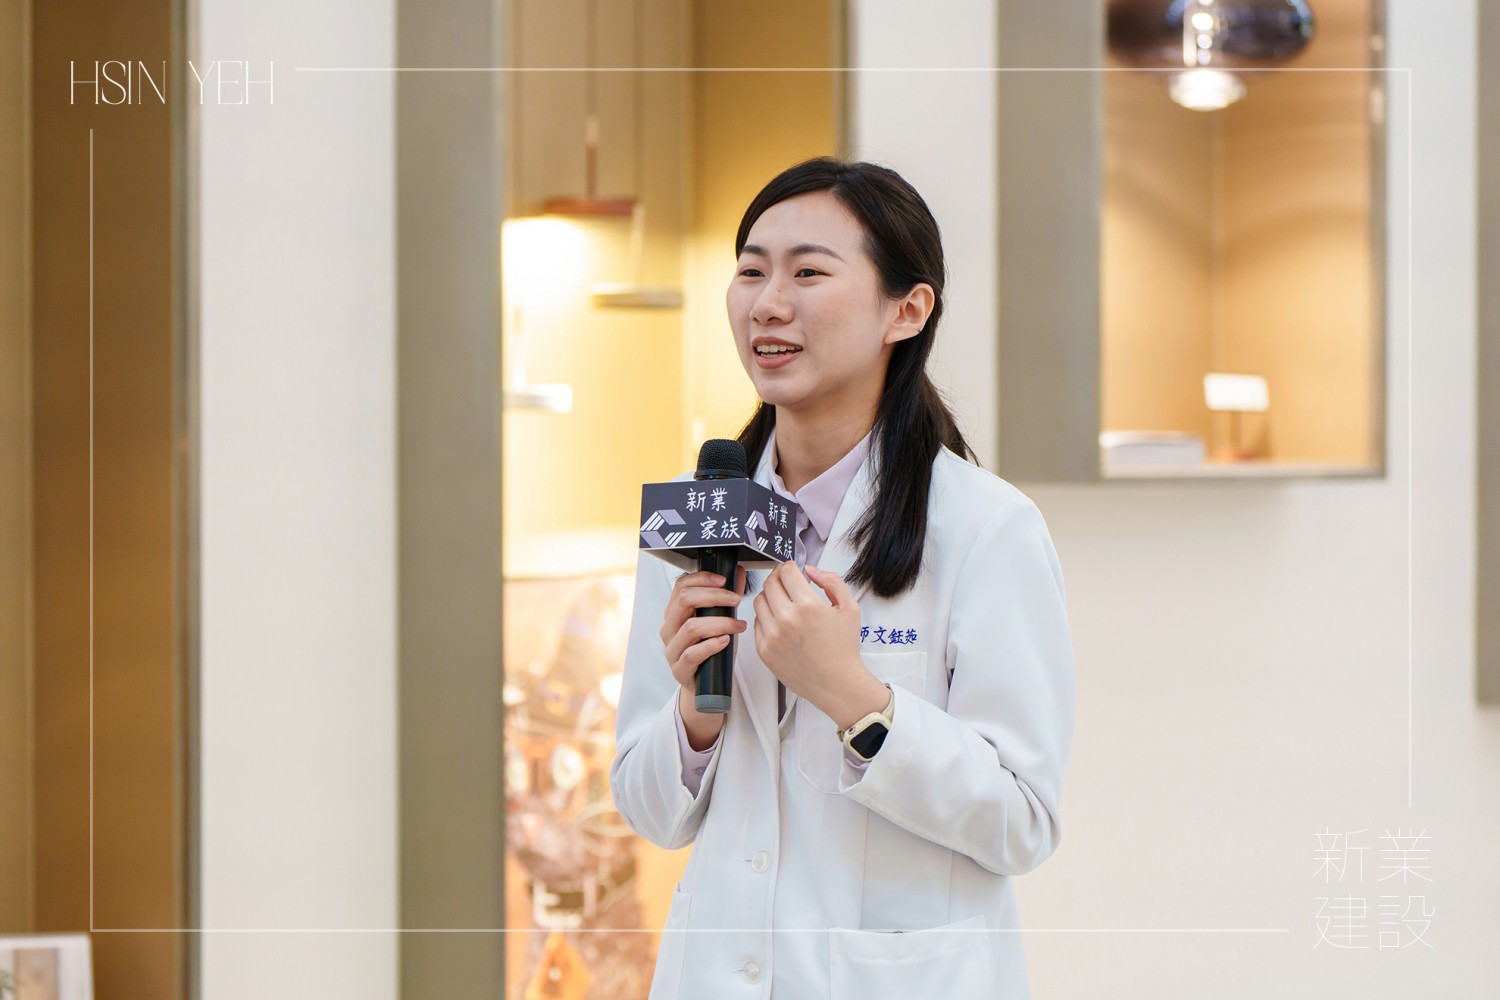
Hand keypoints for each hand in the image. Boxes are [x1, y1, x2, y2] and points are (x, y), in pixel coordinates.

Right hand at [660, 566, 746, 748]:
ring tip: (739, 625)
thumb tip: (740, 573)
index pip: (681, 586)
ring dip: (719, 623)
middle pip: (683, 601)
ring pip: (690, 627)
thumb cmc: (712, 652)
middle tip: (736, 600)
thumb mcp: (722, 621)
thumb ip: (728, 598)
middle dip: (713, 596)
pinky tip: (725, 641)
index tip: (724, 580)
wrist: (705, 688)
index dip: (701, 578)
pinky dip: (711, 645)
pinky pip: (692, 654)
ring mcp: (672, 649)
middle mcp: (669, 628)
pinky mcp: (679, 669)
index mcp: (675, 613)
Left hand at [752, 562, 887, 728]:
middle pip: (769, 583)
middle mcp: (786, 619)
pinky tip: (780, 622)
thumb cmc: (844, 648)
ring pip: (759, 601)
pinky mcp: (763, 650)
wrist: (837, 683)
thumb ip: (831, 581)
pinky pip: (757, 623)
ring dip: (770, 596)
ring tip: (784, 603)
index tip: (792, 569)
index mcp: (808, 605)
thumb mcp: (849, 607)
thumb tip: (810, 570)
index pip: (786, 571)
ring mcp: (772, 636)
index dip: (789, 566)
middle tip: (786, 582)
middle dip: (778, 578)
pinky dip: (766, 618)